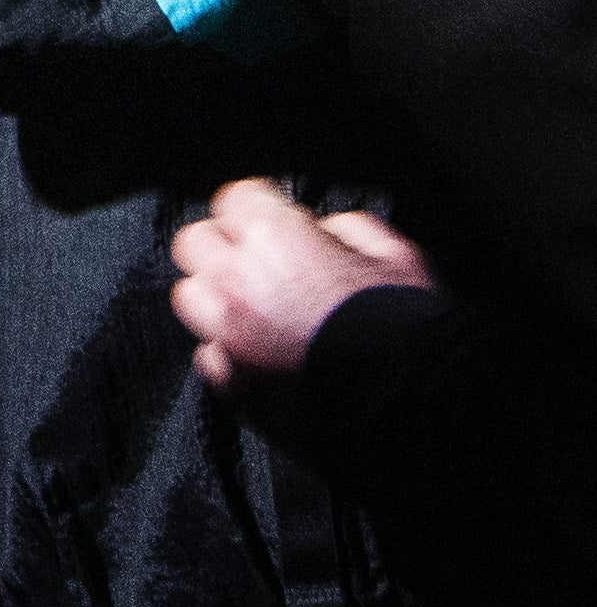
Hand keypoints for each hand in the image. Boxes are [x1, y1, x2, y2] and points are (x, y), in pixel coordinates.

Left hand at [169, 178, 437, 426]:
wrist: (415, 410)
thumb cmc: (411, 333)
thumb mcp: (397, 255)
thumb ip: (348, 228)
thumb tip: (326, 229)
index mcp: (276, 240)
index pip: (235, 196)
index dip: (259, 208)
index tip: (271, 219)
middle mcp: (238, 284)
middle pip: (195, 243)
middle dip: (224, 246)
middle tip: (258, 262)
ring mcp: (228, 337)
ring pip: (191, 298)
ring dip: (218, 298)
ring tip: (257, 311)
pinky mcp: (232, 386)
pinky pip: (210, 355)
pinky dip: (231, 352)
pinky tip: (265, 357)